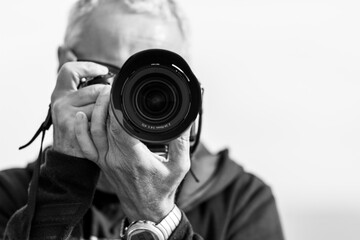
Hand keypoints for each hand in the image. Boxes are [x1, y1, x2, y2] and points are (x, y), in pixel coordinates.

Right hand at [51, 62, 107, 157]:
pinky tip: (104, 127)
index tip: (102, 70)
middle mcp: (60, 102)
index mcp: (59, 94)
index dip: (87, 67)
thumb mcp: (71, 108)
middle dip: (106, 95)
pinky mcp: (75, 126)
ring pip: (98, 103)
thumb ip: (81, 94)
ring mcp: (66, 114)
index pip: (70, 70)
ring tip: (106, 118)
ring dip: (106, 110)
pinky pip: (99, 117)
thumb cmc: (74, 131)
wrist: (68, 157)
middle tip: (111, 101)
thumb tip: (103, 78)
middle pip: (93, 89)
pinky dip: (106, 121)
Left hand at [75, 96, 190, 222]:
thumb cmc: (163, 188)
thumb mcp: (180, 166)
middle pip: (104, 124)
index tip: (120, 91)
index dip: (116, 106)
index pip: (119, 126)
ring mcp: (106, 161)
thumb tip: (185, 119)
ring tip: (102, 94)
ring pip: (93, 132)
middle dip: (106, 102)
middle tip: (113, 86)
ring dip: (95, 112)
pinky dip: (80, 131)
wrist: (146, 209)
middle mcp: (116, 158)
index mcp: (134, 158)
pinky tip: (80, 117)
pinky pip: (85, 146)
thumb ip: (182, 141)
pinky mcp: (101, 164)